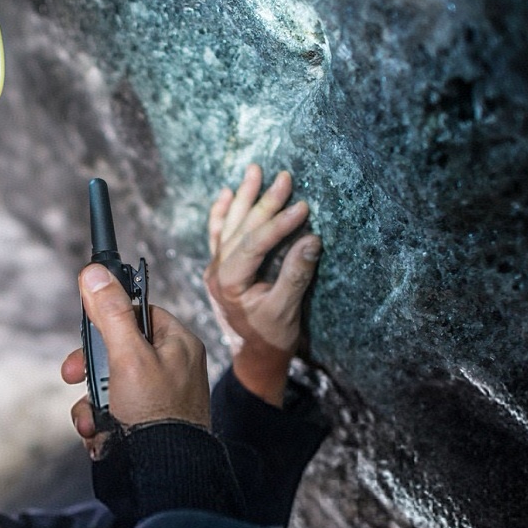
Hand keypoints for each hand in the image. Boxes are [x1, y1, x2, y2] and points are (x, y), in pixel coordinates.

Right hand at [62, 264, 209, 455]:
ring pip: (108, 383)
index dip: (108, 319)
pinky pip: (112, 410)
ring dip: (90, 401)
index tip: (88, 328)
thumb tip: (94, 274)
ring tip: (91, 419)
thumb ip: (110, 314)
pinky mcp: (145, 422)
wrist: (165, 475)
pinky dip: (99, 422)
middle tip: (73, 375)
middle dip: (90, 369)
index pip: (138, 312)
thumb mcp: (127, 357)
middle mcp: (171, 367)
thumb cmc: (158, 415)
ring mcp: (158, 396)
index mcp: (177, 344)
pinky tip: (99, 435)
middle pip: (116, 349)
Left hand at [203, 164, 319, 406]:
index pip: (253, 244)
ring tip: (255, 170)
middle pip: (240, 229)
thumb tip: (312, 239)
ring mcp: (215, 268)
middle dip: (263, 201)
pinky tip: (226, 193)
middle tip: (284, 177)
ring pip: (228, 226)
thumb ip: (296, 275)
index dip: (278, 224)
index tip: (303, 207)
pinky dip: (222, 213)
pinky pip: (218, 234)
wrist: (255, 356)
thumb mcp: (286, 310)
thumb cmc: (271, 337)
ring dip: (242, 197)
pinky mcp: (221, 267)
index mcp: (229, 284)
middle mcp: (217, 272)